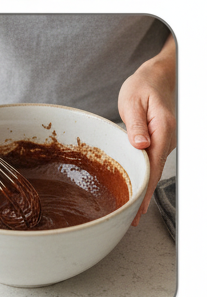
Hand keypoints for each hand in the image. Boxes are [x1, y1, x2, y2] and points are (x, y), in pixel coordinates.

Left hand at [117, 37, 176, 224]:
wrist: (156, 76)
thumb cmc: (143, 85)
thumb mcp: (133, 102)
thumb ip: (136, 124)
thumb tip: (140, 145)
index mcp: (162, 130)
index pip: (153, 166)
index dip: (146, 190)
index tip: (139, 209)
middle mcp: (166, 139)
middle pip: (153, 173)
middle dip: (144, 197)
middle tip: (131, 220)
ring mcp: (163, 141)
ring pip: (151, 169)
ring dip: (142, 188)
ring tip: (130, 210)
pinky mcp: (157, 141)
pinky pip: (149, 162)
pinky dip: (142, 176)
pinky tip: (133, 186)